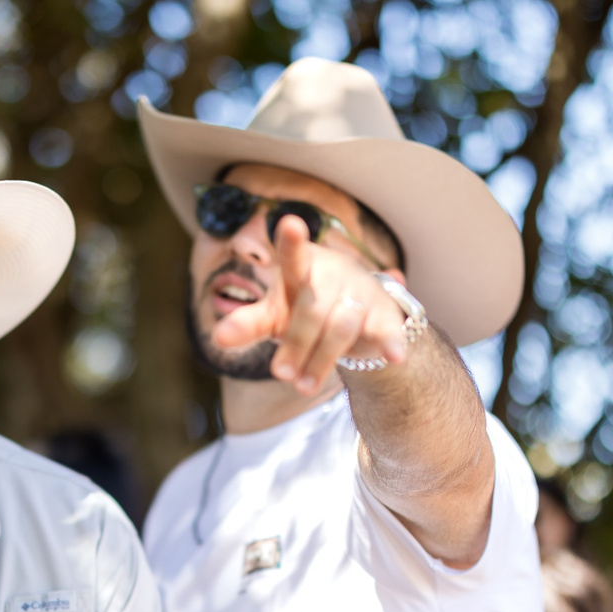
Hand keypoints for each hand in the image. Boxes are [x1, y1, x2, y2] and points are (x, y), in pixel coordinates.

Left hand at [211, 215, 410, 393]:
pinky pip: (387, 331)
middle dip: (296, 344)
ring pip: (341, 326)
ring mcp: (361, 293)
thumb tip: (218, 338)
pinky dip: (392, 344)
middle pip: (312, 309)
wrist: (356, 319)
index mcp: (301, 268)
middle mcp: (334, 274)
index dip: (292, 243)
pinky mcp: (385, 316)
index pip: (293, 256)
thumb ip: (248, 324)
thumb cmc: (303, 310)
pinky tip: (394, 357)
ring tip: (302, 387)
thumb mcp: (274, 316)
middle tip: (279, 374)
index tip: (289, 223)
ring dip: (322, 359)